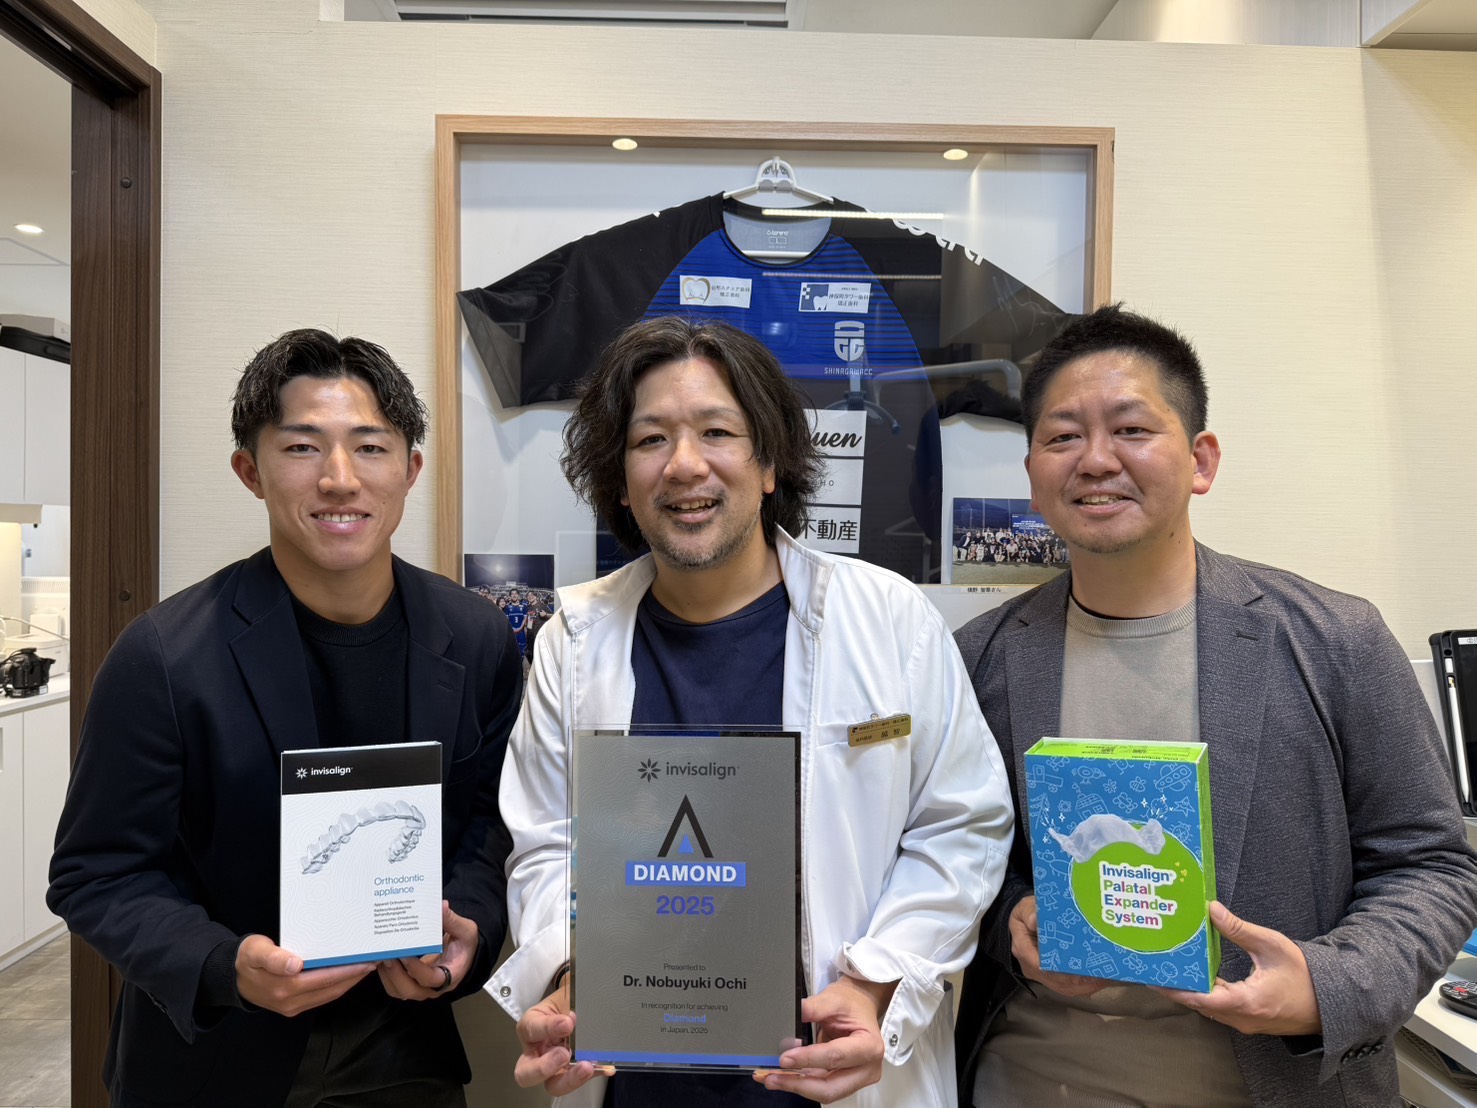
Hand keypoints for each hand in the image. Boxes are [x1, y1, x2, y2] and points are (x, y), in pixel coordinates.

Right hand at [235, 934, 373, 1016]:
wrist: (231, 976)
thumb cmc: (247, 958)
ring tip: (367, 966)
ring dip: (349, 981)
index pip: (324, 978)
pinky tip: (348, 974)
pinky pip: (322, 996)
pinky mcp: (294, 1007)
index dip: (347, 970)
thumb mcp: (255, 951)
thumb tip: (295, 965)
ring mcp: (292, 1006)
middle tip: (375, 959)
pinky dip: (338, 985)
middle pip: (331, 988)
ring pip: (329, 994)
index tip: (365, 959)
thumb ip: (273, 958)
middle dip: (354, 975)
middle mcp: (289, 1000)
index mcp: (282, 986)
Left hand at [378, 901, 479, 1000]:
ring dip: (387, 975)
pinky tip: (381, 957)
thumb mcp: (465, 931)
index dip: (415, 969)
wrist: (461, 953)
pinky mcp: (408, 983)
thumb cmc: (463, 945)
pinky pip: (393, 985)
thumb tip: (441, 907)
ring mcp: (419, 987)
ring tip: (381, 956)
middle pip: (409, 990)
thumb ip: (453, 920)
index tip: (405, 954)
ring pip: (397, 990)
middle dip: (394, 974)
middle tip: (387, 955)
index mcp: (449, 976)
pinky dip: (385, 974)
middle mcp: (432, 988)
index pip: (429, 979)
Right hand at [512, 975, 601, 1094]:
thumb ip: (569, 1002)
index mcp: (530, 1028)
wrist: (578, 1004)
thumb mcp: (564, 995)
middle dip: (544, 1068)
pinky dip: (595, 1074)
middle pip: (525, 1074)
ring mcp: (554, 1067)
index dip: (548, 1028)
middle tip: (564, 1054)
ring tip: (587, 1067)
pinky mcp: (573, 1072)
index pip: (530, 1030)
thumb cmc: (565, 1001)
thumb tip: (575, 1016)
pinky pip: (581, 1079)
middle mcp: (536, 1053)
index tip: (568, 1022)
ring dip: (570, 1079)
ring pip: (553, 1085)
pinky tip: (606, 1067)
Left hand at [754, 975, 895, 1103]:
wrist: (860, 1007)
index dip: (808, 1059)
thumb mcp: (833, 999)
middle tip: (773, 1077)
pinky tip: (783, 1077)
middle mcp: (867, 1068)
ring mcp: (857, 1079)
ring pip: (825, 1091)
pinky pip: (821, 1087)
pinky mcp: (845, 1082)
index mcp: (869, 1046)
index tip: (785, 1058)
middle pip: (831, 1087)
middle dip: (800, 1084)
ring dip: (797, 1086)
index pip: (835, 1056)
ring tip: (772, 1078)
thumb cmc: (851, 1004)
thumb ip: (813, 1008)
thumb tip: (791, 1016)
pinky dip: (801, 1083)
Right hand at [1009, 896, 1109, 997]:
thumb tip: (1034, 920)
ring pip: (1064, 988)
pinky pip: (1069, 989)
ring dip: (1085, 985)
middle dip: (1079, 979)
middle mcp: (1031, 967)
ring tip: (1105, 977)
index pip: (1039, 964)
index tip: (1077, 965)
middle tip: (1100, 973)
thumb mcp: (1025, 907)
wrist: (1025, 923)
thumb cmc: (1027, 914)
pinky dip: (1085, 987)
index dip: (1059, 967)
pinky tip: (1101, 981)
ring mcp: (1041, 977)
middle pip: (1056, 980)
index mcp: (1022, 948)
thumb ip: (1029, 912)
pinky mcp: (1051, 980)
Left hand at [1157, 901, 1320, 1035]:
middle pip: (1198, 1003)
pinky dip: (1205, 992)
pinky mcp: (1249, 1019)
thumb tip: (1210, 909)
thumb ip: (1238, 929)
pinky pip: (1220, 1007)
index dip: (1174, 988)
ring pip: (1208, 1006)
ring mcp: (1245, 1021)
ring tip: (1168, 966)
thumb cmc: (1305, 975)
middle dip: (1175, 985)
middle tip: (1154, 964)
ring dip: (1189, 989)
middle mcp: (1241, 1018)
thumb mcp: (1271, 946)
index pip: (1200, 998)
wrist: (1334, 1002)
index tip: (1153, 975)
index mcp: (1246, 1002)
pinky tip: (1195, 974)